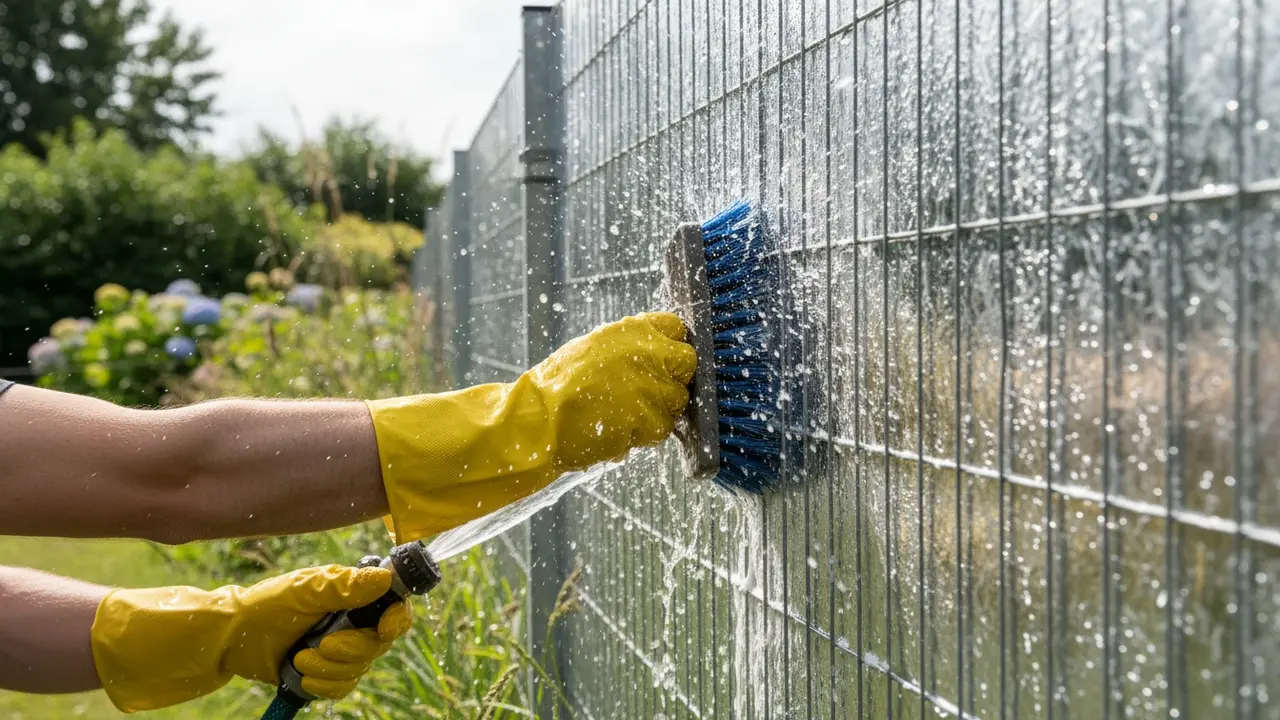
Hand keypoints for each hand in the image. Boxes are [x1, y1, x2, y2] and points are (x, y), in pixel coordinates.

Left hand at [91, 565, 411, 711]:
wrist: (232, 639)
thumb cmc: (266, 605)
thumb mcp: (305, 590)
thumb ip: (346, 585)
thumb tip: (385, 577)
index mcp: (353, 596)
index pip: (394, 608)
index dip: (397, 620)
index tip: (384, 629)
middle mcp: (352, 622)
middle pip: (379, 645)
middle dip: (350, 650)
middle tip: (320, 645)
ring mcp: (341, 650)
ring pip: (360, 669)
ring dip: (330, 669)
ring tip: (300, 659)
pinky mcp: (326, 673)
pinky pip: (342, 688)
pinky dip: (324, 685)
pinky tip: (303, 676)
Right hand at [366, 311, 696, 541]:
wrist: (538, 422)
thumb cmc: (558, 385)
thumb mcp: (593, 348)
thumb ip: (630, 346)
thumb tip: (658, 350)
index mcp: (631, 329)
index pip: (676, 327)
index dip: (671, 344)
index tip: (663, 360)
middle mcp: (648, 353)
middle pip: (686, 364)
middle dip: (672, 379)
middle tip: (649, 391)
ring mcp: (651, 388)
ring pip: (676, 401)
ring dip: (658, 409)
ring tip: (625, 413)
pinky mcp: (648, 421)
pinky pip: (661, 429)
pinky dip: (644, 433)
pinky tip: (619, 429)